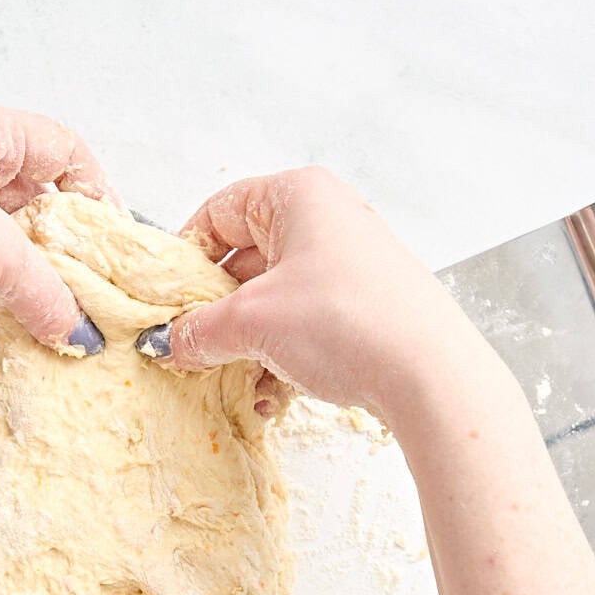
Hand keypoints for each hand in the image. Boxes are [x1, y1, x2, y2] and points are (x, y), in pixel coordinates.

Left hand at [0, 95, 120, 351]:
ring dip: (23, 271)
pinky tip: (4, 327)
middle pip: (30, 191)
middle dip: (59, 241)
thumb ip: (49, 294)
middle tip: (85, 279)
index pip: (62, 147)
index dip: (95, 191)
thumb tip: (77, 332)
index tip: (110, 237)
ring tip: (51, 308)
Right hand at [138, 167, 484, 419]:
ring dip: (246, 346)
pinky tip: (271, 397)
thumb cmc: (346, 322)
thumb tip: (164, 342)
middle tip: (190, 346)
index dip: (186, 256)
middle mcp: (326, 221)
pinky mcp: (362, 308)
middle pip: (244, 261)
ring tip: (235, 380)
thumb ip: (197, 330)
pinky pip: (302, 326)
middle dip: (215, 312)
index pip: (218, 213)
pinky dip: (280, 358)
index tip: (165, 299)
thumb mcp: (252, 323)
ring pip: (272, 301)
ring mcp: (348, 266)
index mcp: (298, 197)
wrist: (430, 377)